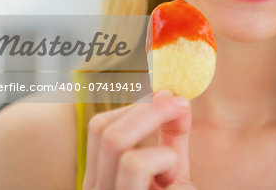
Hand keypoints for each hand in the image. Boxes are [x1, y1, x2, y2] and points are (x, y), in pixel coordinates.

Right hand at [82, 89, 196, 189]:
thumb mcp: (171, 168)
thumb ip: (172, 136)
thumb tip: (178, 98)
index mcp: (99, 177)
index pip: (99, 127)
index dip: (135, 105)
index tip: (166, 96)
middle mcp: (93, 189)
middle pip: (105, 129)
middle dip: (150, 109)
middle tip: (182, 103)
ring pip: (120, 147)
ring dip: (160, 148)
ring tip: (173, 168)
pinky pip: (143, 170)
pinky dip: (169, 169)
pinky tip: (174, 185)